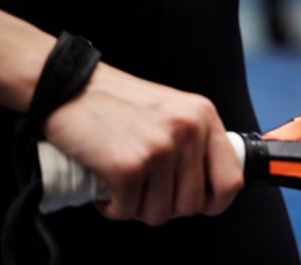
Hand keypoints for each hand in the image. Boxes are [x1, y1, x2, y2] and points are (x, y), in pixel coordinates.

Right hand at [43, 63, 242, 225]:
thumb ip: (193, 141)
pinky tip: (106, 187)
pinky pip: (127, 211)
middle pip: (192, 204)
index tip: (197, 204)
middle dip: (165, 206)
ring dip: (137, 208)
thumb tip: (206, 187)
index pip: (231, 180)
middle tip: (143, 190)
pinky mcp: (128, 166)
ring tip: (122, 185)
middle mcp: (188, 130)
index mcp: (204, 116)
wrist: (69, 87)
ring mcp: (160, 148)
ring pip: (159, 213)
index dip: (214, 202)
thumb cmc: (117, 103)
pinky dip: (112, 207)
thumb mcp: (172, 110)